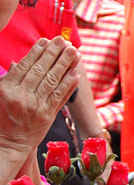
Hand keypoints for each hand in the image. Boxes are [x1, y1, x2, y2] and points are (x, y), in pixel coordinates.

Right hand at [0, 37, 79, 153]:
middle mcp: (21, 97)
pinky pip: (61, 95)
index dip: (36, 52)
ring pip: (53, 80)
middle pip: (41, 70)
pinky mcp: (48, 115)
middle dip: (53, 53)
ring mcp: (36, 106)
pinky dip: (69, 83)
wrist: (7, 144)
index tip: (45, 40)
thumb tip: (17, 62)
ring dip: (65, 64)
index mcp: (6, 90)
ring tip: (74, 51)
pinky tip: (76, 72)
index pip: (24, 66)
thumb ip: (9, 79)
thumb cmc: (1, 118)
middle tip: (63, 40)